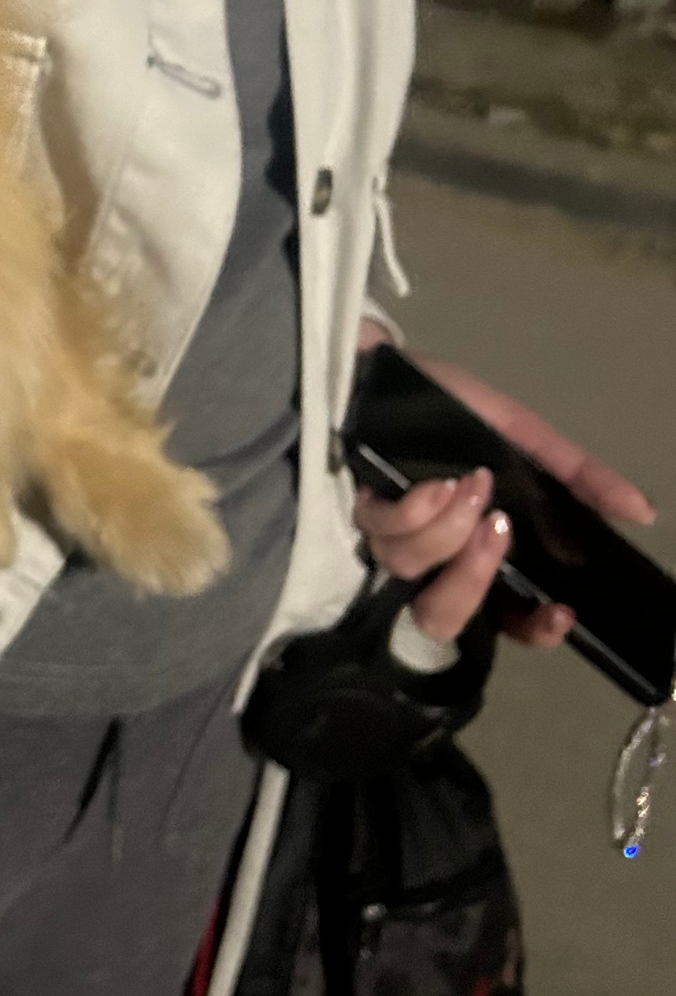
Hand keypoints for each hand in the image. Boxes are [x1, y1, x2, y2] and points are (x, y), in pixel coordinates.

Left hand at [351, 339, 655, 650]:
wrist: (379, 365)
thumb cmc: (450, 409)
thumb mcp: (522, 435)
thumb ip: (578, 475)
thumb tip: (642, 510)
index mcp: (473, 550)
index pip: (503, 620)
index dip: (529, 630)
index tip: (557, 613)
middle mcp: (429, 558)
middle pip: (443, 617)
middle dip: (475, 577)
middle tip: (500, 527)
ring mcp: (386, 539)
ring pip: (412, 570)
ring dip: (446, 531)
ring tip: (467, 483)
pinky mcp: (354, 513)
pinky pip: (384, 532)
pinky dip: (414, 512)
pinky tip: (433, 484)